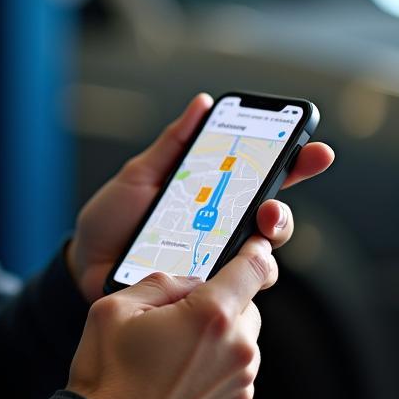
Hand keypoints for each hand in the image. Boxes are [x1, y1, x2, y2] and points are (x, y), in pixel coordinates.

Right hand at [66, 237, 277, 398]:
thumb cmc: (108, 370)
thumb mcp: (117, 304)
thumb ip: (161, 281)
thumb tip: (188, 281)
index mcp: (209, 316)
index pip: (251, 271)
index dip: (255, 251)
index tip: (256, 242)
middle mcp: (235, 349)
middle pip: (245, 304)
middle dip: (219, 298)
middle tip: (179, 307)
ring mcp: (239, 381)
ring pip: (241, 335)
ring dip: (217, 329)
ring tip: (172, 343)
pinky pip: (234, 364)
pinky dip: (215, 357)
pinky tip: (178, 365)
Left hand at [67, 93, 334, 302]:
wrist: (84, 264)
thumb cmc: (113, 219)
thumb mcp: (140, 175)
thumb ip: (174, 144)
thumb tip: (204, 103)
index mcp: (212, 197)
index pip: (262, 179)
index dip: (294, 164)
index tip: (313, 150)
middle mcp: (222, 231)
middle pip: (273, 223)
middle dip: (280, 214)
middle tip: (268, 209)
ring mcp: (216, 264)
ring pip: (262, 261)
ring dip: (259, 250)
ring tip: (246, 239)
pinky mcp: (204, 294)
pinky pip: (232, 294)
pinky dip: (231, 282)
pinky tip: (216, 271)